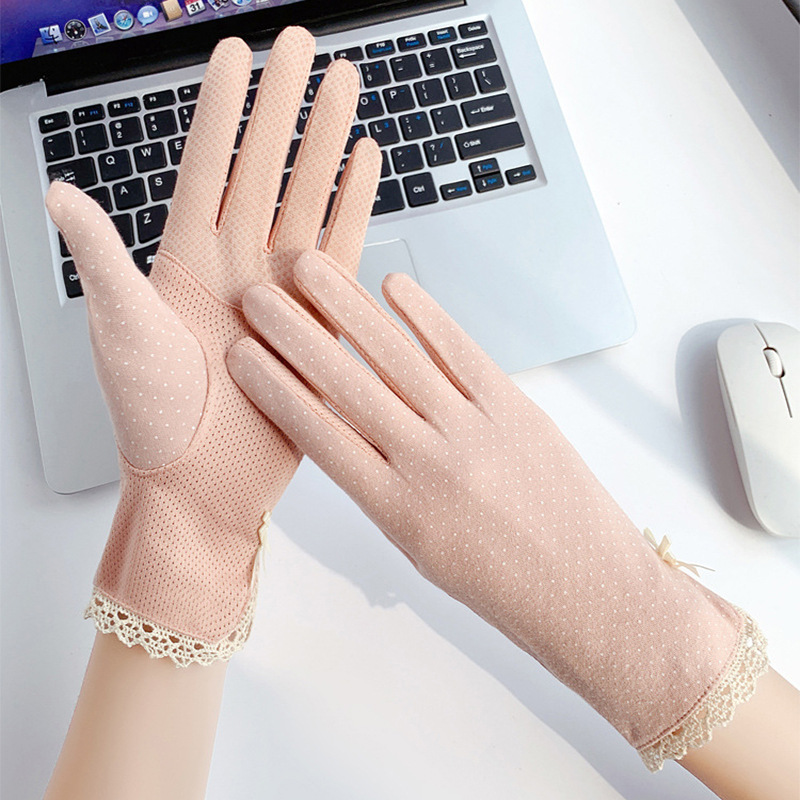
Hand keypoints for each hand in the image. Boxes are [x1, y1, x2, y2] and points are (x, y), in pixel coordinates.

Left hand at [46, 30, 379, 664]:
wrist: (202, 483)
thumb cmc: (152, 417)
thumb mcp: (120, 333)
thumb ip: (102, 261)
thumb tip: (60, 191)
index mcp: (183, 260)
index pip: (206, 165)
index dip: (220, 108)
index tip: (235, 51)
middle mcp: (234, 264)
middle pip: (263, 167)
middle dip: (282, 104)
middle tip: (300, 44)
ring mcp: (280, 289)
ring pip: (306, 198)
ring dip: (324, 142)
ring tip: (345, 87)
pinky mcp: (316, 321)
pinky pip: (340, 252)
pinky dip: (353, 208)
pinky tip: (363, 166)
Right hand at [227, 251, 766, 768]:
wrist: (591, 594)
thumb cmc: (506, 587)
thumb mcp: (424, 547)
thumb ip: (384, 487)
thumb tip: (355, 431)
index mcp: (397, 510)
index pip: (318, 435)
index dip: (274, 389)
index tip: (242, 355)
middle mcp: (428, 463)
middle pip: (346, 385)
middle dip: (294, 334)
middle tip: (258, 296)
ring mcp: (474, 430)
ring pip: (396, 358)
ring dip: (347, 309)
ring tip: (310, 271)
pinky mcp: (516, 409)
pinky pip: (460, 352)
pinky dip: (426, 315)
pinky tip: (394, 286)